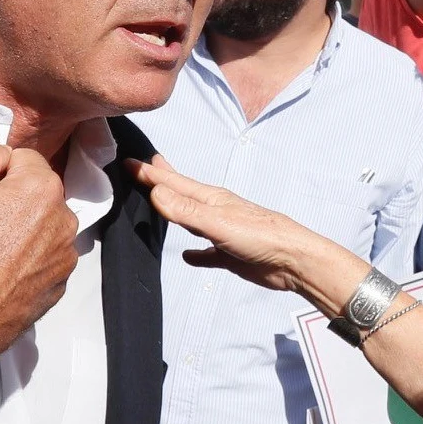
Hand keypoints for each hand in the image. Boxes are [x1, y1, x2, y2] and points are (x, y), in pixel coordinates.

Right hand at [0, 139, 78, 414]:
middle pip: (37, 194)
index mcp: (42, 191)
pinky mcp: (57, 289)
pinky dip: (24, 262)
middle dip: (10, 202)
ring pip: (41, 227)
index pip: (24, 160)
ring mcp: (64, 260)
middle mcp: (65, 224)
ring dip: (19, 231)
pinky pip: (43, 260)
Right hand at [129, 155, 346, 295]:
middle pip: (181, 194)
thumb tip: (155, 191)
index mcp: (211, 200)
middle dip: (161, 181)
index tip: (127, 161)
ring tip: (161, 202)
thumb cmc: (262, 237)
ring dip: (175, 211)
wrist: (295, 261)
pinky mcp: (232, 255)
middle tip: (144, 166)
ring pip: (192, 219)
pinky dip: (196, 254)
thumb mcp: (218, 222)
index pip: (174, 183)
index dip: (149, 174)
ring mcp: (224, 233)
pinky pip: (208, 253)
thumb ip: (187, 210)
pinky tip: (188, 256)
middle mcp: (216, 212)